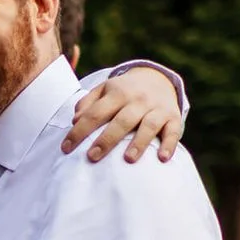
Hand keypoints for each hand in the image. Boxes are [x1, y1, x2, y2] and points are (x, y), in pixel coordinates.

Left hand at [64, 65, 185, 162]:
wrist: (158, 79)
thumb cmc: (124, 92)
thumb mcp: (104, 90)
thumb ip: (88, 103)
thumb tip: (74, 120)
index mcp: (117, 93)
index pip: (95, 114)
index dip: (79, 131)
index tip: (66, 149)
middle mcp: (138, 100)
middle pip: (121, 121)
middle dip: (106, 139)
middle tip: (92, 157)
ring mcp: (157, 108)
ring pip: (148, 125)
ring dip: (139, 142)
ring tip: (128, 159)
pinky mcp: (173, 117)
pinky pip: (173, 131)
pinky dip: (169, 144)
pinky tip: (162, 158)